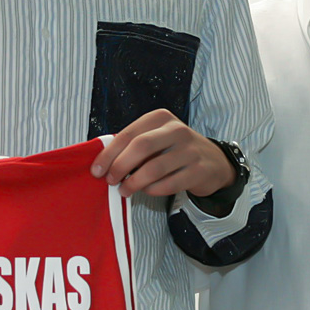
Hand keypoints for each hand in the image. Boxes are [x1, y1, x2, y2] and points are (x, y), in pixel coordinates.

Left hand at [90, 109, 233, 199]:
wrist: (213, 161)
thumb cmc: (174, 149)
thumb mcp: (156, 137)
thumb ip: (133, 145)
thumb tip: (103, 163)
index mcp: (161, 118)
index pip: (128, 134)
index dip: (109, 154)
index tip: (96, 170)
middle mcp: (177, 130)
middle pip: (141, 147)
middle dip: (120, 166)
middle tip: (110, 181)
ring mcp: (190, 150)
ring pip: (154, 168)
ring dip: (134, 183)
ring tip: (125, 190)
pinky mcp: (199, 170)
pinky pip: (168, 184)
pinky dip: (152, 190)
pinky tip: (147, 191)